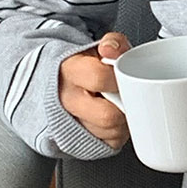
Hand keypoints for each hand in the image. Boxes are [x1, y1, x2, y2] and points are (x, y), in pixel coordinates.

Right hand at [57, 31, 132, 148]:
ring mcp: (73, 123)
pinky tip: (116, 119)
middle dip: (125, 106)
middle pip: (107, 115)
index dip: (119, 79)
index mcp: (69, 72)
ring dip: (125, 121)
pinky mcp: (83, 140)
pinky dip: (120, 133)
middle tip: (127, 96)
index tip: (125, 78)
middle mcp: (68, 100)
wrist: (59, 84)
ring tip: (121, 106)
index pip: (98, 78)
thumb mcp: (98, 48)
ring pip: (111, 132)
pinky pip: (111, 143)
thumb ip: (113, 44)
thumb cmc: (84, 68)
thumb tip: (112, 50)